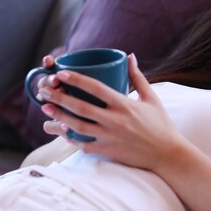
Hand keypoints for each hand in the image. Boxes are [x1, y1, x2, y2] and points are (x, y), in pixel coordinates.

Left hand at [37, 53, 185, 170]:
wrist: (167, 154)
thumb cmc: (161, 124)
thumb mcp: (152, 98)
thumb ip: (138, 77)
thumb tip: (129, 56)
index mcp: (125, 104)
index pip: (96, 88)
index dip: (77, 79)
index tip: (61, 73)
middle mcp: (115, 120)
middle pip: (81, 107)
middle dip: (60, 97)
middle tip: (44, 91)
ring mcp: (110, 137)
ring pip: (78, 126)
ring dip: (60, 116)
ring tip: (46, 108)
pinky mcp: (108, 151)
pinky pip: (84, 144)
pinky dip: (71, 137)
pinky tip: (61, 129)